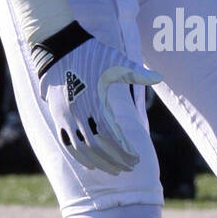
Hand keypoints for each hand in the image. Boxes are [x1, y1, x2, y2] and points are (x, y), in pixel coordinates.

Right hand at [40, 32, 160, 174]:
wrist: (59, 47)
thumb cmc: (91, 53)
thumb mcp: (116, 60)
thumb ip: (136, 73)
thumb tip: (159, 76)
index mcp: (95, 101)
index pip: (111, 136)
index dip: (124, 150)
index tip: (136, 159)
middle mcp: (78, 112)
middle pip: (97, 147)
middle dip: (114, 160)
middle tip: (129, 168)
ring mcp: (65, 116)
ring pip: (81, 149)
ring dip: (98, 163)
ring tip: (113, 170)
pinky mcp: (57, 116)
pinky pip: (67, 143)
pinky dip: (79, 156)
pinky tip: (91, 164)